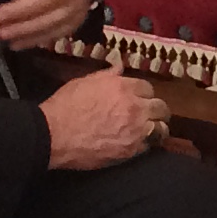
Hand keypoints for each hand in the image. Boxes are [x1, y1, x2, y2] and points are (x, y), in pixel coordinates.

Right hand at [41, 69, 166, 169]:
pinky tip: (140, 142)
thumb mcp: (84, 82)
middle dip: (157, 109)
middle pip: (160, 107)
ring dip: (158, 127)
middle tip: (151, 114)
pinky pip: (150, 146)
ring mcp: (135, 130)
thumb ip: (107, 75)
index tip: (139, 98)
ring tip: (152, 129)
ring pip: (162, 128)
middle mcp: (135, 107)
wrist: (54, 134)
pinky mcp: (131, 150)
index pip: (148, 88)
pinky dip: (147, 143)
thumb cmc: (65, 105)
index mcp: (123, 87)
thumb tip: (120, 66)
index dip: (144, 93)